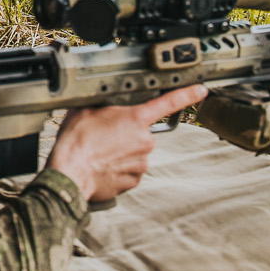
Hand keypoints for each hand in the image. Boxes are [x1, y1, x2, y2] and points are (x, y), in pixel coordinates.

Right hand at [45, 85, 203, 206]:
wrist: (69, 173)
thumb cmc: (76, 142)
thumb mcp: (85, 109)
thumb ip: (104, 103)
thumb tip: (106, 99)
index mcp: (134, 118)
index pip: (168, 102)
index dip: (187, 94)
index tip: (200, 90)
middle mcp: (144, 140)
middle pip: (140, 132)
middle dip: (125, 133)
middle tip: (102, 136)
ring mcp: (141, 162)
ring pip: (135, 153)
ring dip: (121, 152)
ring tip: (98, 153)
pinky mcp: (134, 180)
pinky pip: (130, 170)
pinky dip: (118, 168)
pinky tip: (102, 166)